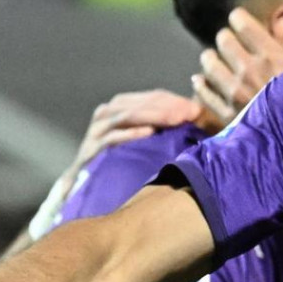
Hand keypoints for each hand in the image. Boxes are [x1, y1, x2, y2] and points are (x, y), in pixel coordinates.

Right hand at [76, 90, 212, 166]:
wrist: (84, 184)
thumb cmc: (122, 161)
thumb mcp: (144, 139)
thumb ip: (164, 125)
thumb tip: (198, 116)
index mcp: (121, 106)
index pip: (153, 97)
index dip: (176, 101)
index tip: (197, 110)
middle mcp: (107, 113)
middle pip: (142, 104)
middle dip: (168, 107)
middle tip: (192, 113)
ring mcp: (97, 129)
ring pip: (128, 115)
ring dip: (154, 116)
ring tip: (176, 119)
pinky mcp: (91, 148)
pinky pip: (112, 137)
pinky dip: (130, 134)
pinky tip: (149, 133)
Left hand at [192, 0, 282, 122]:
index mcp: (270, 54)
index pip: (242, 24)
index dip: (239, 18)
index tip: (240, 20)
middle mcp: (248, 70)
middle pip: (223, 41)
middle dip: (226, 38)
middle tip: (230, 41)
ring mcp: (235, 94)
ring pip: (209, 64)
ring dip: (211, 59)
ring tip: (214, 58)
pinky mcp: (227, 116)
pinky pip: (205, 94)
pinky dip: (201, 85)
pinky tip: (201, 80)